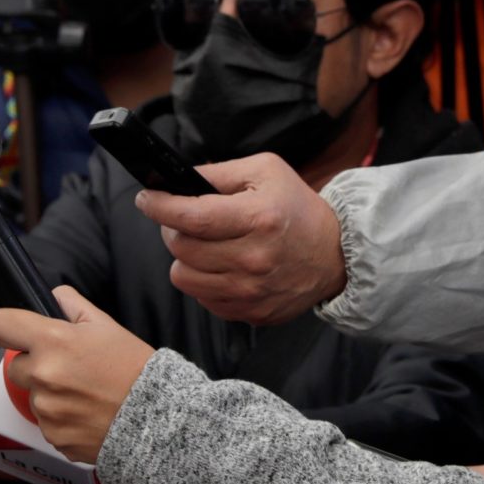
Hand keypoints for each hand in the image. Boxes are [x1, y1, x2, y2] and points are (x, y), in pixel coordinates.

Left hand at [0, 285, 157, 464]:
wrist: (157, 418)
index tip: (17, 331)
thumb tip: (54, 298)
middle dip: (36, 365)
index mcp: (53, 342)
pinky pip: (47, 423)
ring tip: (85, 393)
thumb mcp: (107, 326)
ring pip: (33, 397)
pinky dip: (62, 419)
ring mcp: (46, 410)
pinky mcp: (53, 437)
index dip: (9, 325)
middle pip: (15, 366)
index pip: (0, 324)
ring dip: (51, 394)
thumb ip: (72, 305)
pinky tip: (87, 413)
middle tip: (69, 367)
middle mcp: (43, 376)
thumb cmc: (135, 370)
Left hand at [141, 155, 346, 325]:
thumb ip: (219, 173)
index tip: (146, 199)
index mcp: (258, 218)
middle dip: (173, 229)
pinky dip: (204, 281)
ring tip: (204, 245)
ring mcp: (252, 291)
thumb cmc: (297, 207)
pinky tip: (222, 266)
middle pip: (181, 248)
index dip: (160, 207)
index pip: (191, 216)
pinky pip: (203, 299)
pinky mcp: (251, 312)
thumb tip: (177, 180)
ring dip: (186, 258)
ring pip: (184, 277)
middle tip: (183, 219)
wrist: (336, 255)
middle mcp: (254, 259)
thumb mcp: (266, 171)